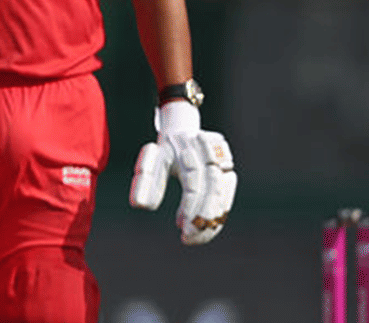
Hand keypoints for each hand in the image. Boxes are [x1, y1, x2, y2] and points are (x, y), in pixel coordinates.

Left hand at [129, 101, 236, 244]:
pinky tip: (207, 229)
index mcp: (189, 148)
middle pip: (213, 190)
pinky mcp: (230, 169)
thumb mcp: (150, 160)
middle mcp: (210, 154)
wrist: (183, 130)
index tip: (179, 226)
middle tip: (189, 237)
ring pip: (223, 195)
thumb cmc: (164, 150)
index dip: (189, 207)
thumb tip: (139, 206)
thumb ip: (145, 181)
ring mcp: (224, 160)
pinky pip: (228, 197)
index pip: (194, 184)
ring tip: (197, 237)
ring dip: (212, 220)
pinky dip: (218, 214)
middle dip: (203, 217)